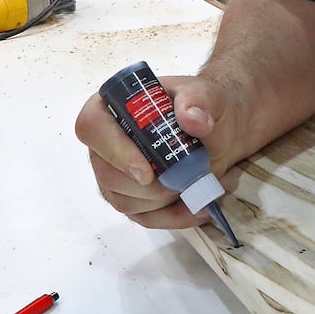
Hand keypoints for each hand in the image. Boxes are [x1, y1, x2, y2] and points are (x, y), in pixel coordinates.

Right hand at [74, 74, 242, 230]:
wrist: (222, 131)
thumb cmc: (205, 108)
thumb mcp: (208, 95)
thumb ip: (199, 100)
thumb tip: (191, 119)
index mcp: (114, 106)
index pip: (92, 126)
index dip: (115, 152)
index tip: (147, 172)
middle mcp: (107, 142)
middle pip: (107, 174)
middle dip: (150, 186)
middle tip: (187, 178)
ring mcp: (116, 174)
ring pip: (124, 201)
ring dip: (164, 200)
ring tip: (200, 182)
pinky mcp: (133, 199)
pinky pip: (144, 218)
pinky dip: (174, 217)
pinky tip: (199, 207)